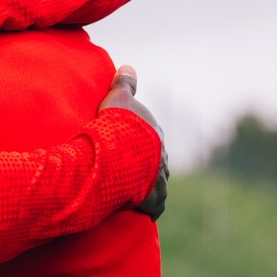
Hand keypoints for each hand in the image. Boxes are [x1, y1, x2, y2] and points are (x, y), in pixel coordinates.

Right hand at [99, 65, 167, 219]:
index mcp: (154, 134)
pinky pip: (153, 205)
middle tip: (127, 168)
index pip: (149, 137)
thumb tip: (128, 66)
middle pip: (156, 160)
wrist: (117, 157)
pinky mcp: (153, 200)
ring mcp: (159, 179)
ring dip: (149, 186)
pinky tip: (143, 210)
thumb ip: (123, 84)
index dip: (137, 140)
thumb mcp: (116, 99)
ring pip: (157, 183)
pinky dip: (149, 207)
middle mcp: (161, 156)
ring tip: (133, 190)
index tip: (125, 144)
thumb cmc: (115, 126)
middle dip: (146, 164)